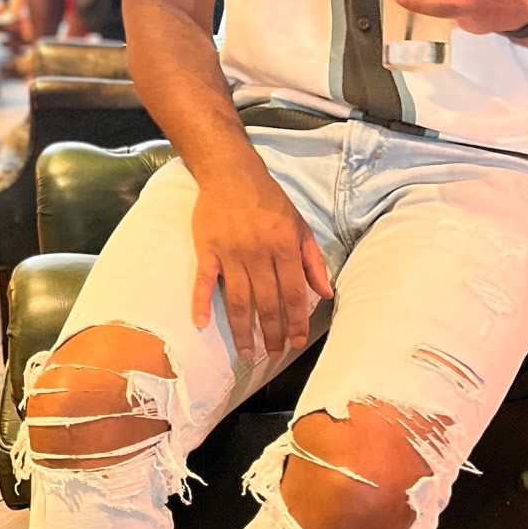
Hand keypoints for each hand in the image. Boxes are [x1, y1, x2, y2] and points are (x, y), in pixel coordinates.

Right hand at [191, 165, 332, 358]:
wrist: (231, 173)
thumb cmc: (269, 200)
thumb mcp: (300, 225)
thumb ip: (313, 260)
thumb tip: (326, 293)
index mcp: (285, 247)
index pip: (294, 293)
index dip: (297, 322)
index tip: (297, 343)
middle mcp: (259, 253)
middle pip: (267, 302)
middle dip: (272, 333)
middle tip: (273, 355)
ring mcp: (231, 253)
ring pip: (238, 299)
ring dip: (243, 329)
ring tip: (247, 352)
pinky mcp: (208, 250)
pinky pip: (204, 281)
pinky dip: (202, 302)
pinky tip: (201, 323)